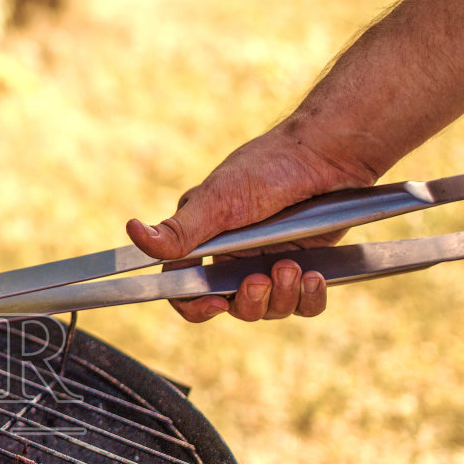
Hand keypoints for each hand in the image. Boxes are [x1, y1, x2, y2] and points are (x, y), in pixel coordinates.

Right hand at [126, 125, 378, 321]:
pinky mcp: (308, 265)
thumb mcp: (219, 200)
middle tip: (262, 279)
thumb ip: (178, 229)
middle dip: (249, 302)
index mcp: (205, 240)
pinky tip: (315, 276)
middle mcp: (235, 256)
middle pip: (232, 306)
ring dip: (282, 297)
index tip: (215, 303)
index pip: (184, 288)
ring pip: (270, 309)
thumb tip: (132, 233)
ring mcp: (272, 262)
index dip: (195, 306)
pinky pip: (305, 304)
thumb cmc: (269, 167)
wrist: (330, 154)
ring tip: (294, 268)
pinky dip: (310, 298)